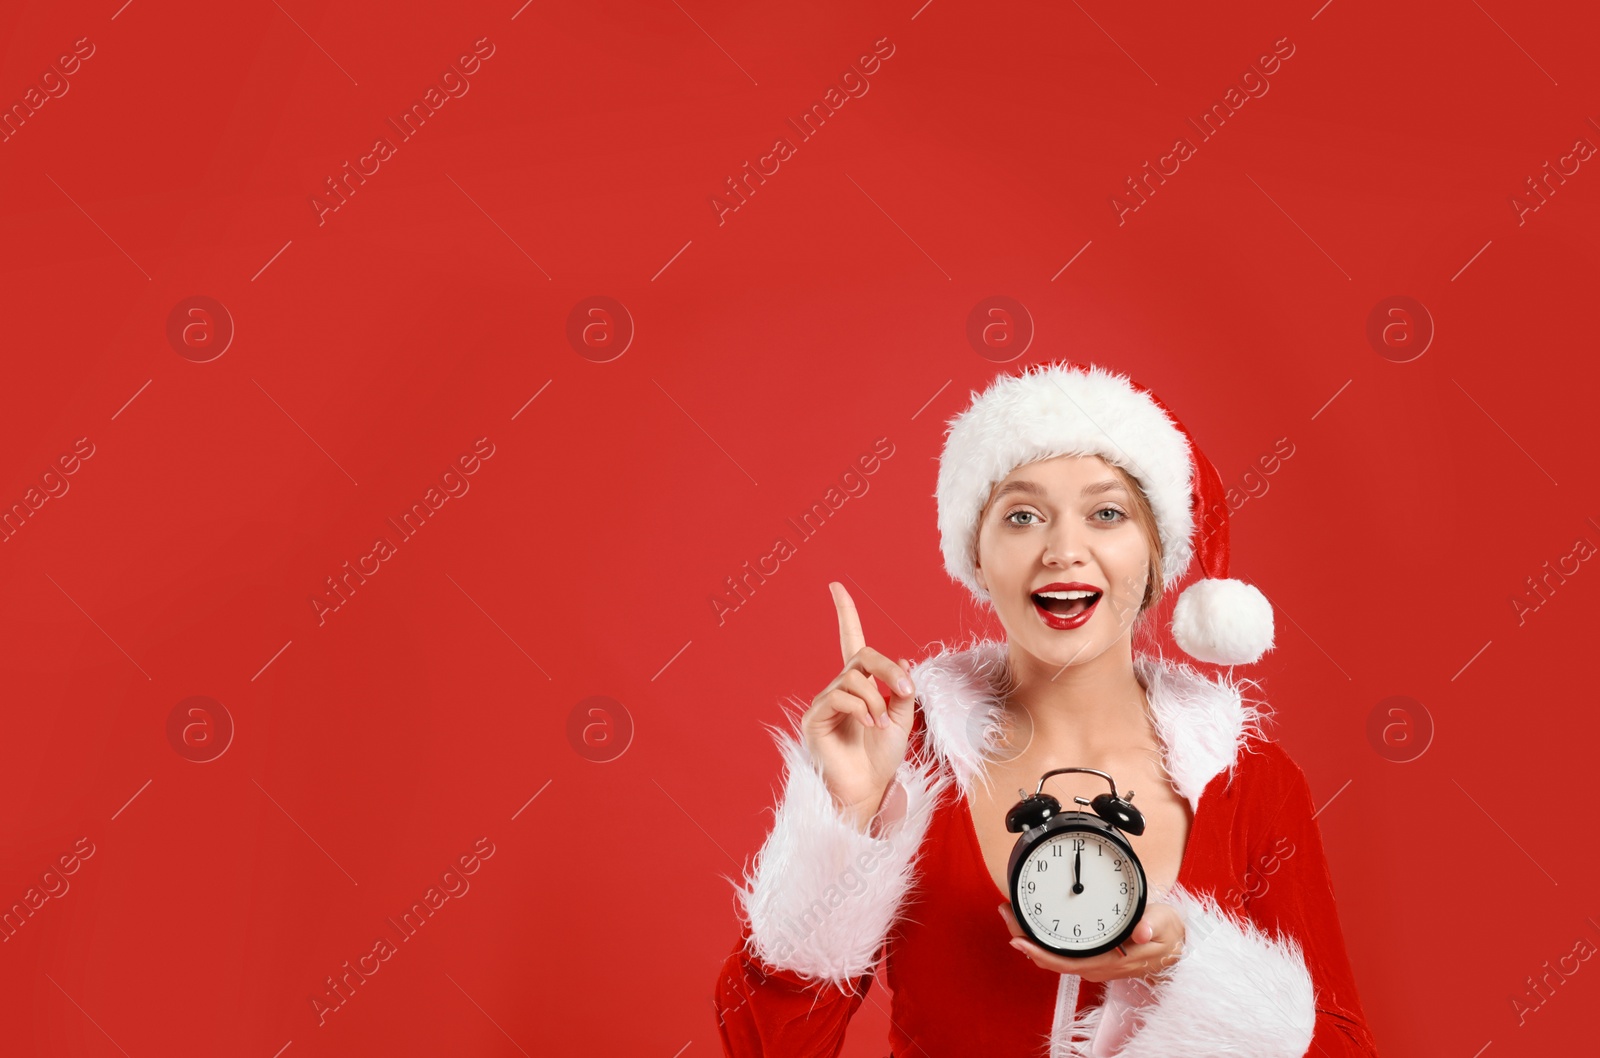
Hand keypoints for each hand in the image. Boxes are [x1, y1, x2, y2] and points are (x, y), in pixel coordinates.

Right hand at [799, 582, 916, 833]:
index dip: (845, 613)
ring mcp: (825, 702)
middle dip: (887, 670)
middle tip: (905, 689)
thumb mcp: (903, 718)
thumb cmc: (882, 756)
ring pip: (854, 678)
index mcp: (860, 684)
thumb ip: (902, 689)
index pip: (851, 641)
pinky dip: (861, 708)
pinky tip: (870, 725)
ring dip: (876, 698)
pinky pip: (839, 697)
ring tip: (881, 722)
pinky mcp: (815, 718)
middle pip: (862, 656)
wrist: (870, 788)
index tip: (836, 586)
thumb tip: (904, 661)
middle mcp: (839, 688)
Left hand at [997, 901, 1185, 985]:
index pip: (1066, 962)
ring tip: (1012, 914)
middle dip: (1025, 939)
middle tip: (1006, 912)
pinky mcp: (1093, 956)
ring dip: (1031, 938)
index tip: (1018, 938)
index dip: (1039, 952)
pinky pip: (1061, 953)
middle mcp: (1097, 966)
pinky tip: (1033, 925)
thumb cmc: (1168, 935)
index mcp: (1110, 960)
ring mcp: (1094, 963)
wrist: (1177, 948)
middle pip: (1051, 959)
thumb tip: (1141, 931)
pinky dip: (1042, 940)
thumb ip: (1152, 925)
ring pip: (1053, 957)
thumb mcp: (1165, 925)